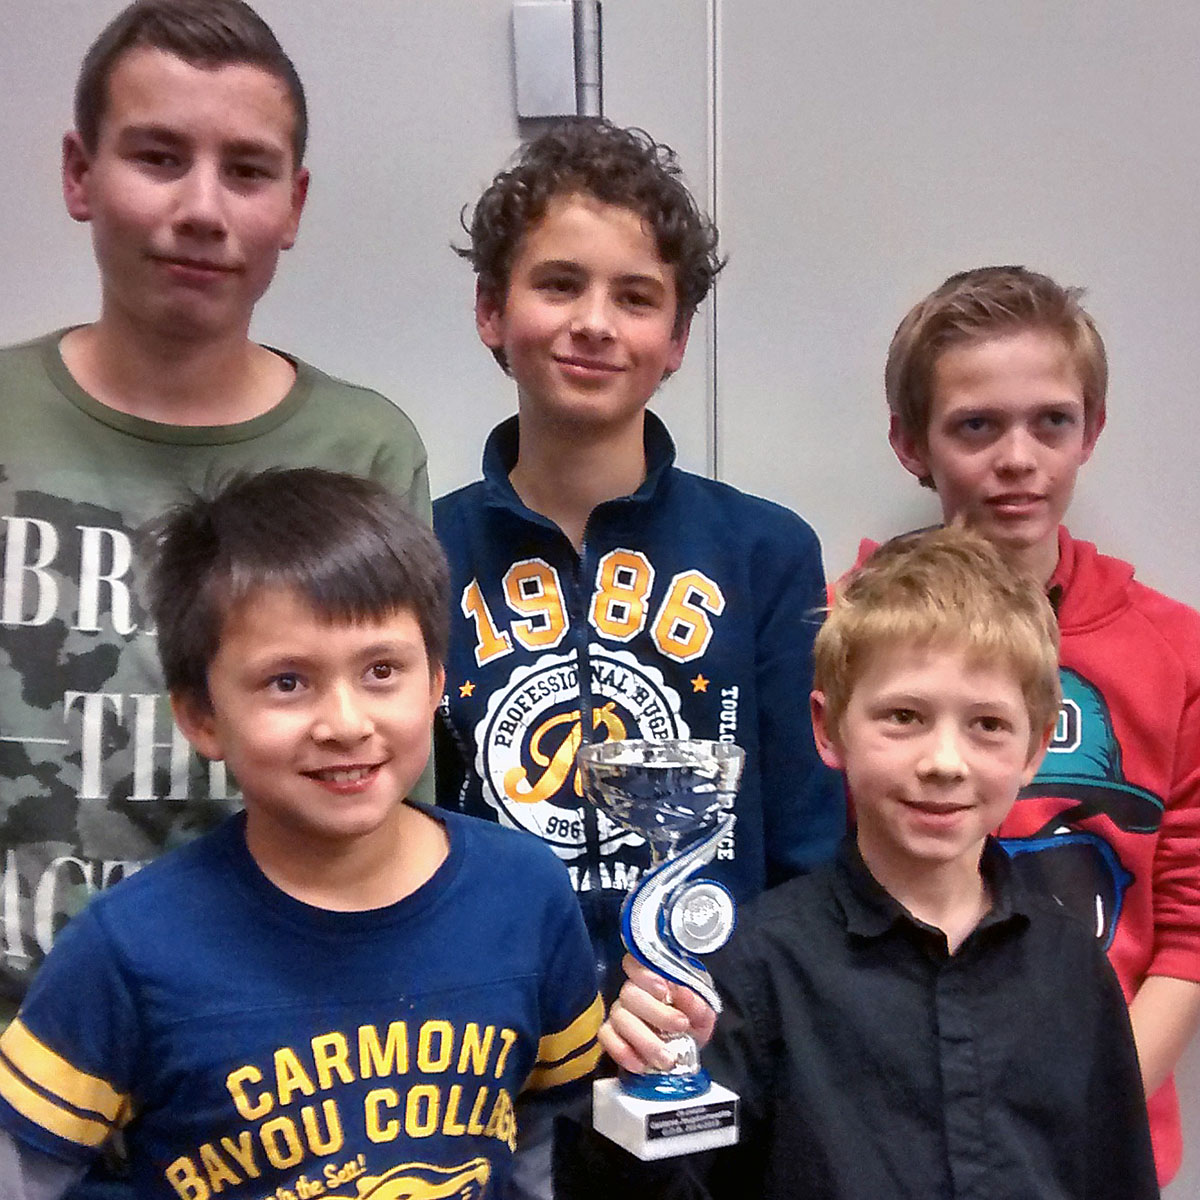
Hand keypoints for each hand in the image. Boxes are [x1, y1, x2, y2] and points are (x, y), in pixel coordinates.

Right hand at [598, 954, 717, 1073]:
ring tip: (667, 1058)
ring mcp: (619, 1012)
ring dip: (645, 1039)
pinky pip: (606, 1037)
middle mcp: (633, 991)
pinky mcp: (611, 1035)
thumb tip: (684, 993)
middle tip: (680, 1027)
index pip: (636, 962)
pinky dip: (623, 1051)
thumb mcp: (703, 1013)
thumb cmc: (691, 1024)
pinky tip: (641, 1064)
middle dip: (656, 1013)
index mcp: (654, 978)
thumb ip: (697, 1002)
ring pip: (620, 1017)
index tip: (664, 991)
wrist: (685, 1054)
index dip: (645, 974)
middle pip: (630, 992)